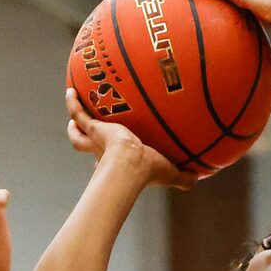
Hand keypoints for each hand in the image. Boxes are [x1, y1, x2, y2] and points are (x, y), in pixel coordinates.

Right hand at [64, 88, 192, 189]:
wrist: (131, 164)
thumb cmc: (149, 171)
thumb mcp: (169, 172)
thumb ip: (184, 177)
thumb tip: (199, 179)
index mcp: (117, 163)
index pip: (107, 162)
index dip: (105, 162)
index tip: (108, 160)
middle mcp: (104, 152)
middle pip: (87, 146)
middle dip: (83, 139)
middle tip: (80, 129)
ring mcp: (97, 140)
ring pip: (78, 132)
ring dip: (74, 123)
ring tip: (74, 105)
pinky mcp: (94, 129)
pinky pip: (79, 113)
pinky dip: (73, 103)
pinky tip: (70, 91)